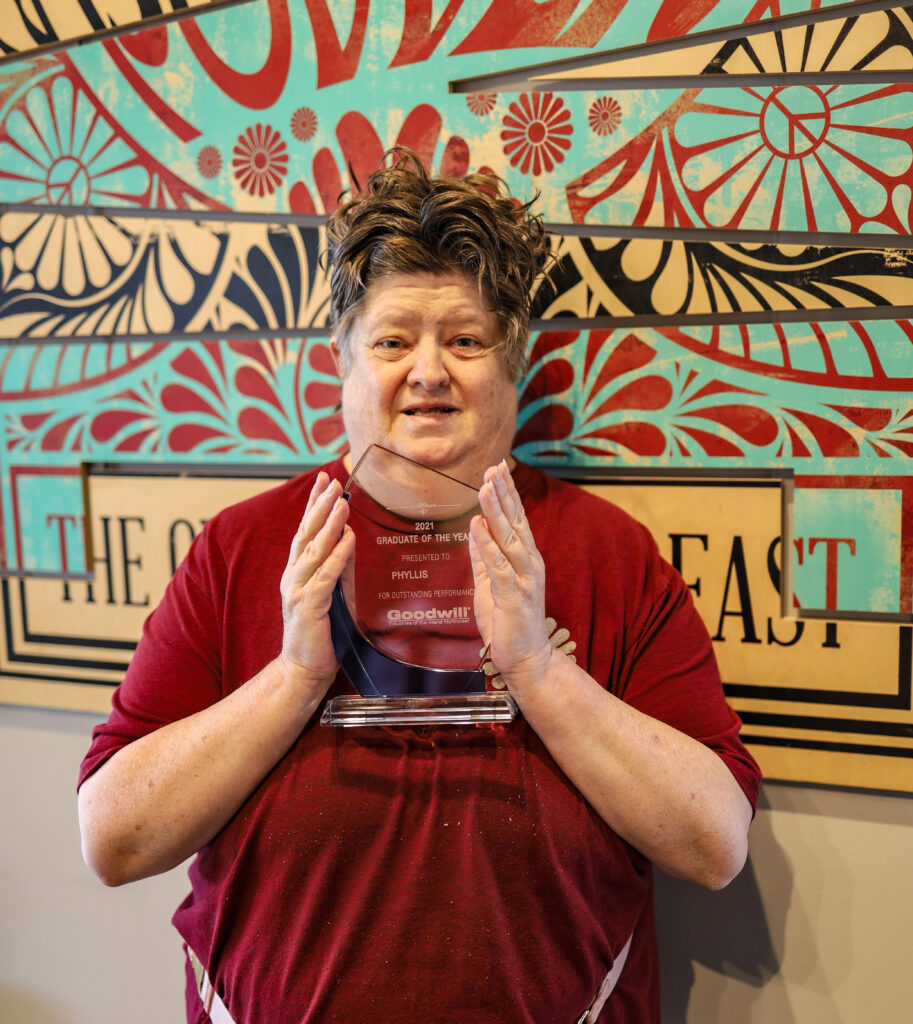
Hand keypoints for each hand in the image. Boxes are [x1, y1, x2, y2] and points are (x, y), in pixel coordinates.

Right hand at [279, 472, 354, 687]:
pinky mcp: (309, 607)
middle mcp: (293, 576)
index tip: (322, 480)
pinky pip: (325, 577)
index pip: (305, 531)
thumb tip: (349, 538)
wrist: (303, 669)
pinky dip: (336, 557)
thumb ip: (338, 567)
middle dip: (320, 506)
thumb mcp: (333, 593)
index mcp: (296, 571)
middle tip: (332, 483)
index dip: (313, 504)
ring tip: (342, 502)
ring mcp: (297, 591)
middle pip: (306, 534)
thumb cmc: (321, 633)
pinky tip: (347, 540)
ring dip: (330, 525)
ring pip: (314, 551)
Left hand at [469, 461, 552, 693]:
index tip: (497, 468)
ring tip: (485, 486)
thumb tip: (474, 528)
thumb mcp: (490, 585)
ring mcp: (525, 579)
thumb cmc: (508, 623)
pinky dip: (488, 544)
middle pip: (515, 521)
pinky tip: (478, 525)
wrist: (527, 660)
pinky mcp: (515, 596)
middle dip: (504, 492)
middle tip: (494, 466)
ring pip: (509, 538)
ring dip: (496, 511)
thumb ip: (483, 558)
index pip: (516, 519)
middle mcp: (529, 563)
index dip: (507, 493)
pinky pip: (499, 565)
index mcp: (525, 559)